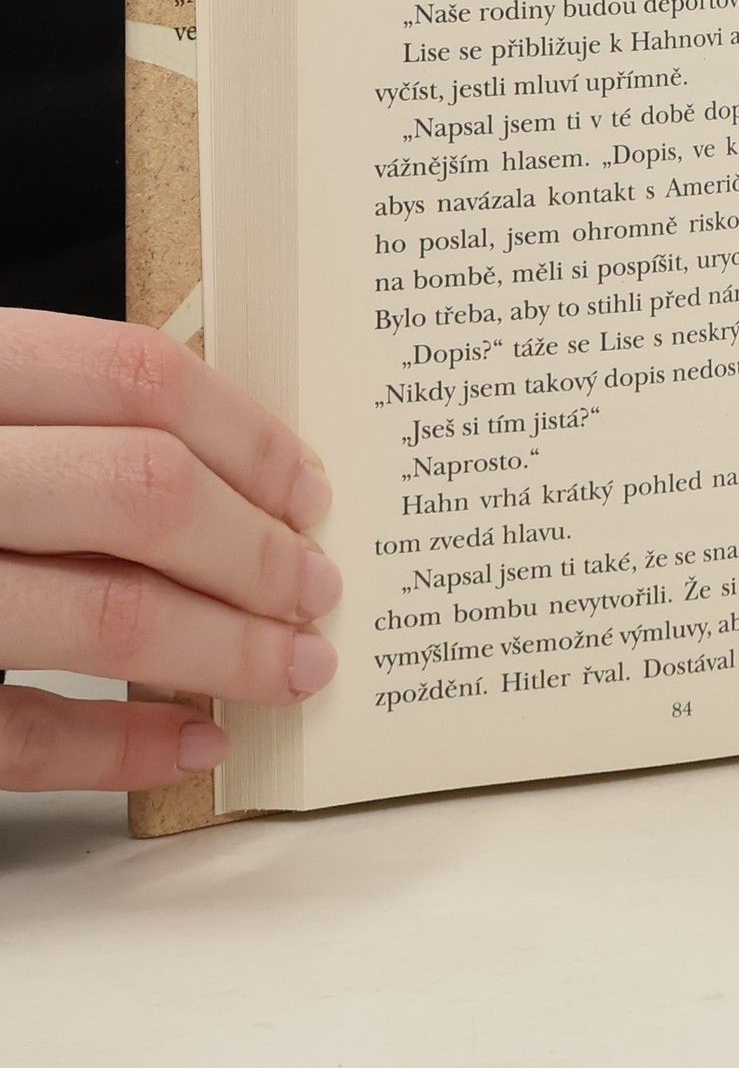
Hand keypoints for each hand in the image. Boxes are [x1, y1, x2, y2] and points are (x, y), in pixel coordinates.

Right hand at [0, 307, 339, 790]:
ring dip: (225, 650)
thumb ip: (49, 416)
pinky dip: (120, 748)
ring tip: (295, 667)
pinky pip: (15, 736)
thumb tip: (228, 467)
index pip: (133, 378)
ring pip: (102, 616)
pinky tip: (193, 742)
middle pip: (141, 494)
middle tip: (320, 589)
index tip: (311, 490)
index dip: (246, 434)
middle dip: (257, 551)